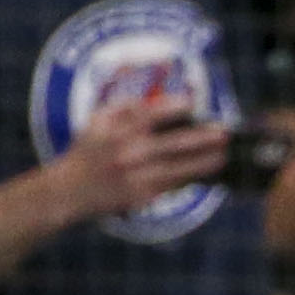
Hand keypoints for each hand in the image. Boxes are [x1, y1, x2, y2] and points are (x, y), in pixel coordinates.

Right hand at [55, 99, 231, 222]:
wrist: (70, 191)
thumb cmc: (87, 152)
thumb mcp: (96, 122)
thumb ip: (122, 107)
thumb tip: (155, 98)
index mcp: (116, 131)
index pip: (148, 114)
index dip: (173, 106)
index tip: (193, 101)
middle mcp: (128, 153)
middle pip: (172, 143)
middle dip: (202, 137)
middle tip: (224, 132)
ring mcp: (137, 176)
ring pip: (179, 168)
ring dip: (205, 161)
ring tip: (224, 154)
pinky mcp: (142, 196)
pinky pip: (174, 185)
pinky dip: (192, 178)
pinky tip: (208, 172)